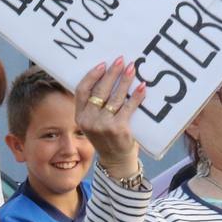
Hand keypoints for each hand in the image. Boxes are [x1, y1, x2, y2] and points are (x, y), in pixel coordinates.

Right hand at [74, 58, 145, 177]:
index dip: (91, 76)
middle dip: (111, 73)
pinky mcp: (119, 129)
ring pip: (115, 97)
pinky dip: (136, 96)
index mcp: (80, 117)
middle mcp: (89, 121)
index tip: (102, 64)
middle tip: (120, 60)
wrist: (116, 160)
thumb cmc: (107, 137)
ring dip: (124, 80)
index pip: (82, 91)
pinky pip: (128, 107)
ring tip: (132, 68)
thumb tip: (107, 78)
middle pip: (100, 91)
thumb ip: (94, 106)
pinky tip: (142, 87)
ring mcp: (103, 125)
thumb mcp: (93, 123)